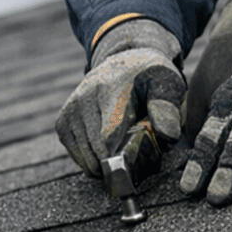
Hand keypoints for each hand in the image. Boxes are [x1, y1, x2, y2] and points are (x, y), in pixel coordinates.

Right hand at [56, 18, 183, 175]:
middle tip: (131, 166)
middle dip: (114, 162)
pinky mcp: (63, 119)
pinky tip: (103, 150)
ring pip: (83, 153)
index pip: (109, 134)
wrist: (124, 62)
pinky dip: (88, 157)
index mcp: (112, 89)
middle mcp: (85, 97)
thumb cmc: (148, 77)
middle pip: (95, 147)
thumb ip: (167, 109)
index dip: (120, 158)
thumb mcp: (165, 84)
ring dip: (100, 162)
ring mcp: (72, 108)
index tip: (131, 169)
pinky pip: (74, 150)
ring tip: (119, 156)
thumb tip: (167, 138)